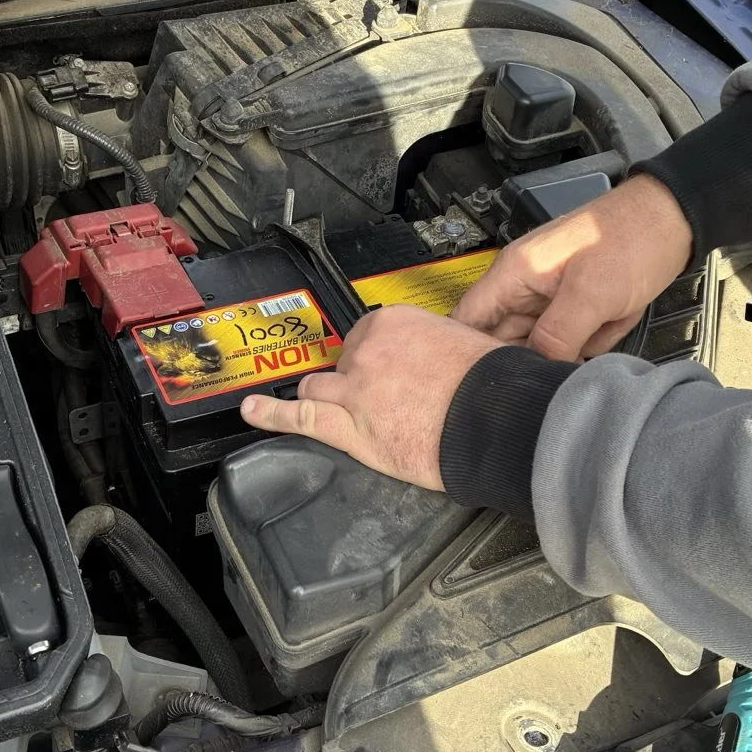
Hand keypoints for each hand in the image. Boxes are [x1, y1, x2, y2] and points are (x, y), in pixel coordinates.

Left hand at [240, 304, 500, 488]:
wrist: (496, 420)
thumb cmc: (492, 386)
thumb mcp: (465, 343)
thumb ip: (436, 345)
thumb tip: (437, 354)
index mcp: (394, 322)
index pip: (364, 335)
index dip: (371, 356)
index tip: (378, 366)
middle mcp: (367, 352)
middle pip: (342, 364)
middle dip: (352, 379)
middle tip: (374, 395)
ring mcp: (355, 391)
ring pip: (318, 389)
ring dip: (319, 397)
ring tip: (317, 403)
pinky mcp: (352, 429)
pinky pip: (301, 420)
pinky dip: (272, 416)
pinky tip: (255, 412)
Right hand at [452, 174, 692, 360]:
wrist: (675, 220)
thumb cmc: (629, 242)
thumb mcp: (591, 293)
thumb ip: (556, 336)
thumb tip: (533, 372)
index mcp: (513, 275)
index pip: (465, 320)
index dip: (461, 354)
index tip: (480, 387)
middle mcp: (523, 289)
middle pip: (501, 341)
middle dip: (528, 359)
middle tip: (556, 370)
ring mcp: (549, 300)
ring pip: (539, 346)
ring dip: (566, 351)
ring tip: (595, 334)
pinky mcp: (574, 309)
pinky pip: (569, 340)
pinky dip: (589, 342)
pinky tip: (610, 328)